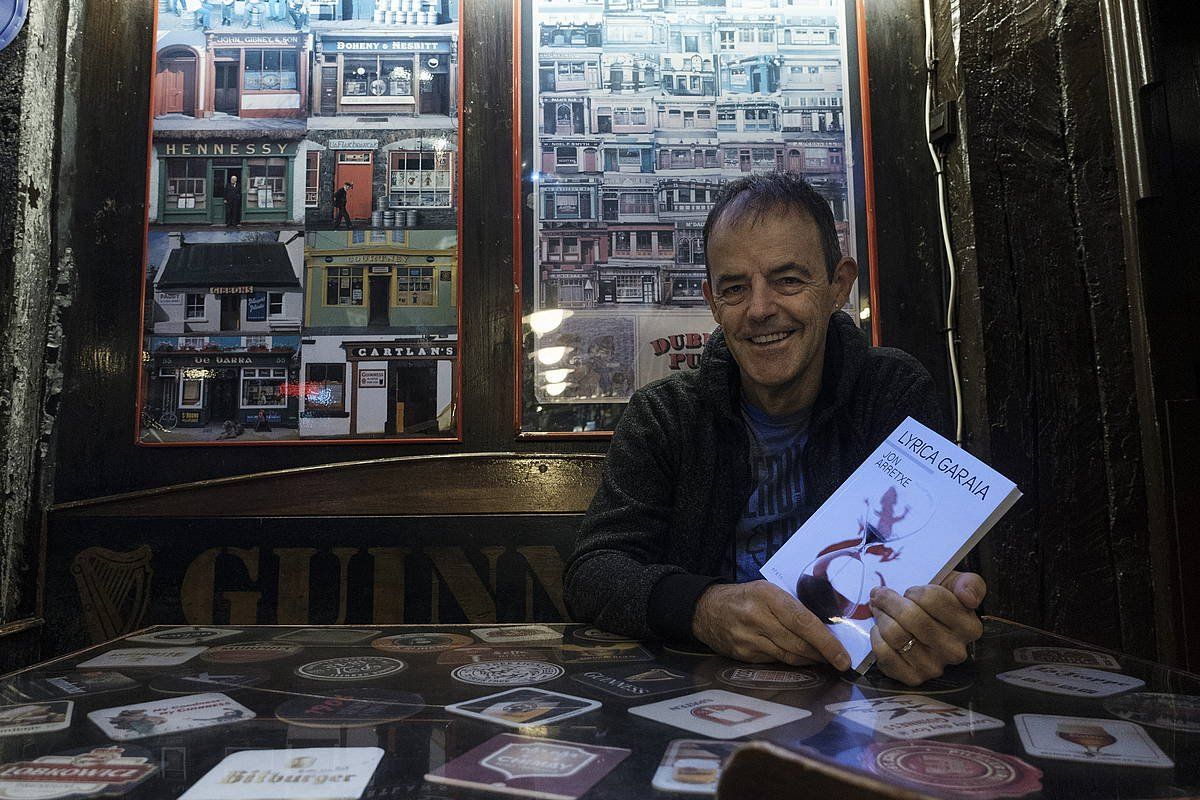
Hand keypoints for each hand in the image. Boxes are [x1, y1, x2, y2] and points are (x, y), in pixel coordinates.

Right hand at [692, 581, 851, 669]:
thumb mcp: (767, 591)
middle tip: (838, 659)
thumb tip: (825, 628)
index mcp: (767, 596)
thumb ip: (791, 606)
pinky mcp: (743, 655)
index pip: (803, 622)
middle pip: (799, 644)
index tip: (843, 657)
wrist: (706, 609)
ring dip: (809, 660)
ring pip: (789, 657)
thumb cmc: (745, 597)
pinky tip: (797, 659)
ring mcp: (748, 639)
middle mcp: (757, 617)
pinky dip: (790, 662)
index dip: (826, 642)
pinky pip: (775, 662)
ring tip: (822, 659)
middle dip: (822, 654)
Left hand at [868, 570, 985, 685]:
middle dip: (889, 601)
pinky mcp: (913, 678)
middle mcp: (954, 651)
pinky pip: (885, 654)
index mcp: (969, 628)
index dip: (915, 591)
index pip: (932, 599)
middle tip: (880, 595)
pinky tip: (880, 630)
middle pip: (911, 617)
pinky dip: (876, 638)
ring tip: (879, 609)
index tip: (910, 591)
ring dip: (881, 616)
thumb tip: (969, 597)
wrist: (926, 627)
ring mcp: (934, 667)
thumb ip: (970, 584)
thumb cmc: (939, 603)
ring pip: (895, 634)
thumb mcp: (956, 586)